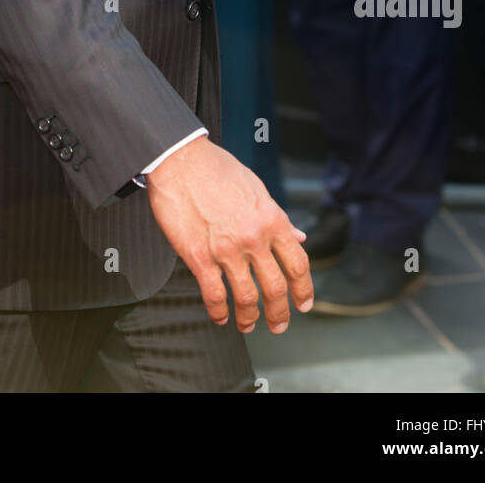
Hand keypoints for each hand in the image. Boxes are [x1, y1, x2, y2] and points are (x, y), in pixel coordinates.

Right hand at [145, 135, 312, 333]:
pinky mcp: (199, 256)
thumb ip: (278, 218)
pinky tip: (220, 316)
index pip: (298, 263)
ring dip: (249, 318)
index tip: (303, 303)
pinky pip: (214, 295)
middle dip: (279, 312)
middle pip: (275, 288)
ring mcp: (227, 249)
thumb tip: (298, 237)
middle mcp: (254, 237)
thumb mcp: (257, 189)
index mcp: (272, 219)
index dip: (303, 289)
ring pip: (247, 298)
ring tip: (247, 325)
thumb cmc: (217, 168)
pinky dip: (219, 312)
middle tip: (278, 324)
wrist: (181, 159)